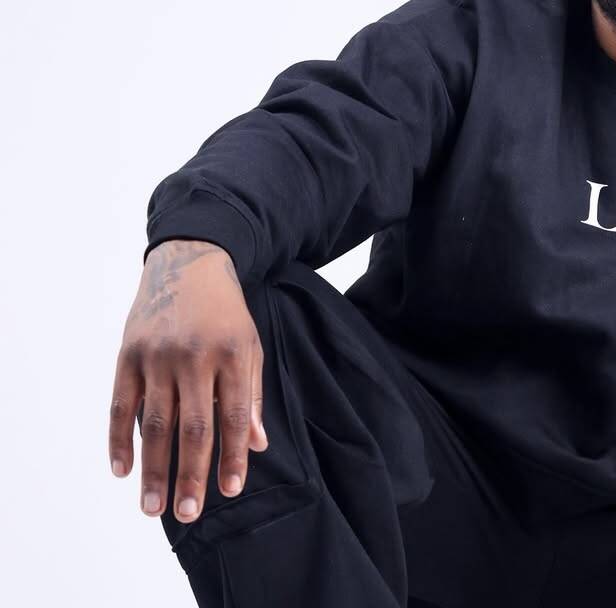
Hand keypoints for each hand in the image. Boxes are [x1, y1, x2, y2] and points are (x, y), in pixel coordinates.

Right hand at [108, 240, 268, 522]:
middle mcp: (193, 358)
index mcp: (231, 356)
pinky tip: (122, 469)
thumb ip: (251, 396)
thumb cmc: (226, 313)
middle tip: (188, 513)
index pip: (233, 417)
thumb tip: (256, 446)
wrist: (189, 263)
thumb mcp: (250, 347)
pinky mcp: (127, 354)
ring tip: (152, 505)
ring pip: (153, 422)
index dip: (232, 456)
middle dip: (190, 473)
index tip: (230, 490)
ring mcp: (156, 356)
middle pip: (191, 426)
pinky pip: (120, 404)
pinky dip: (118, 438)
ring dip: (152, 467)